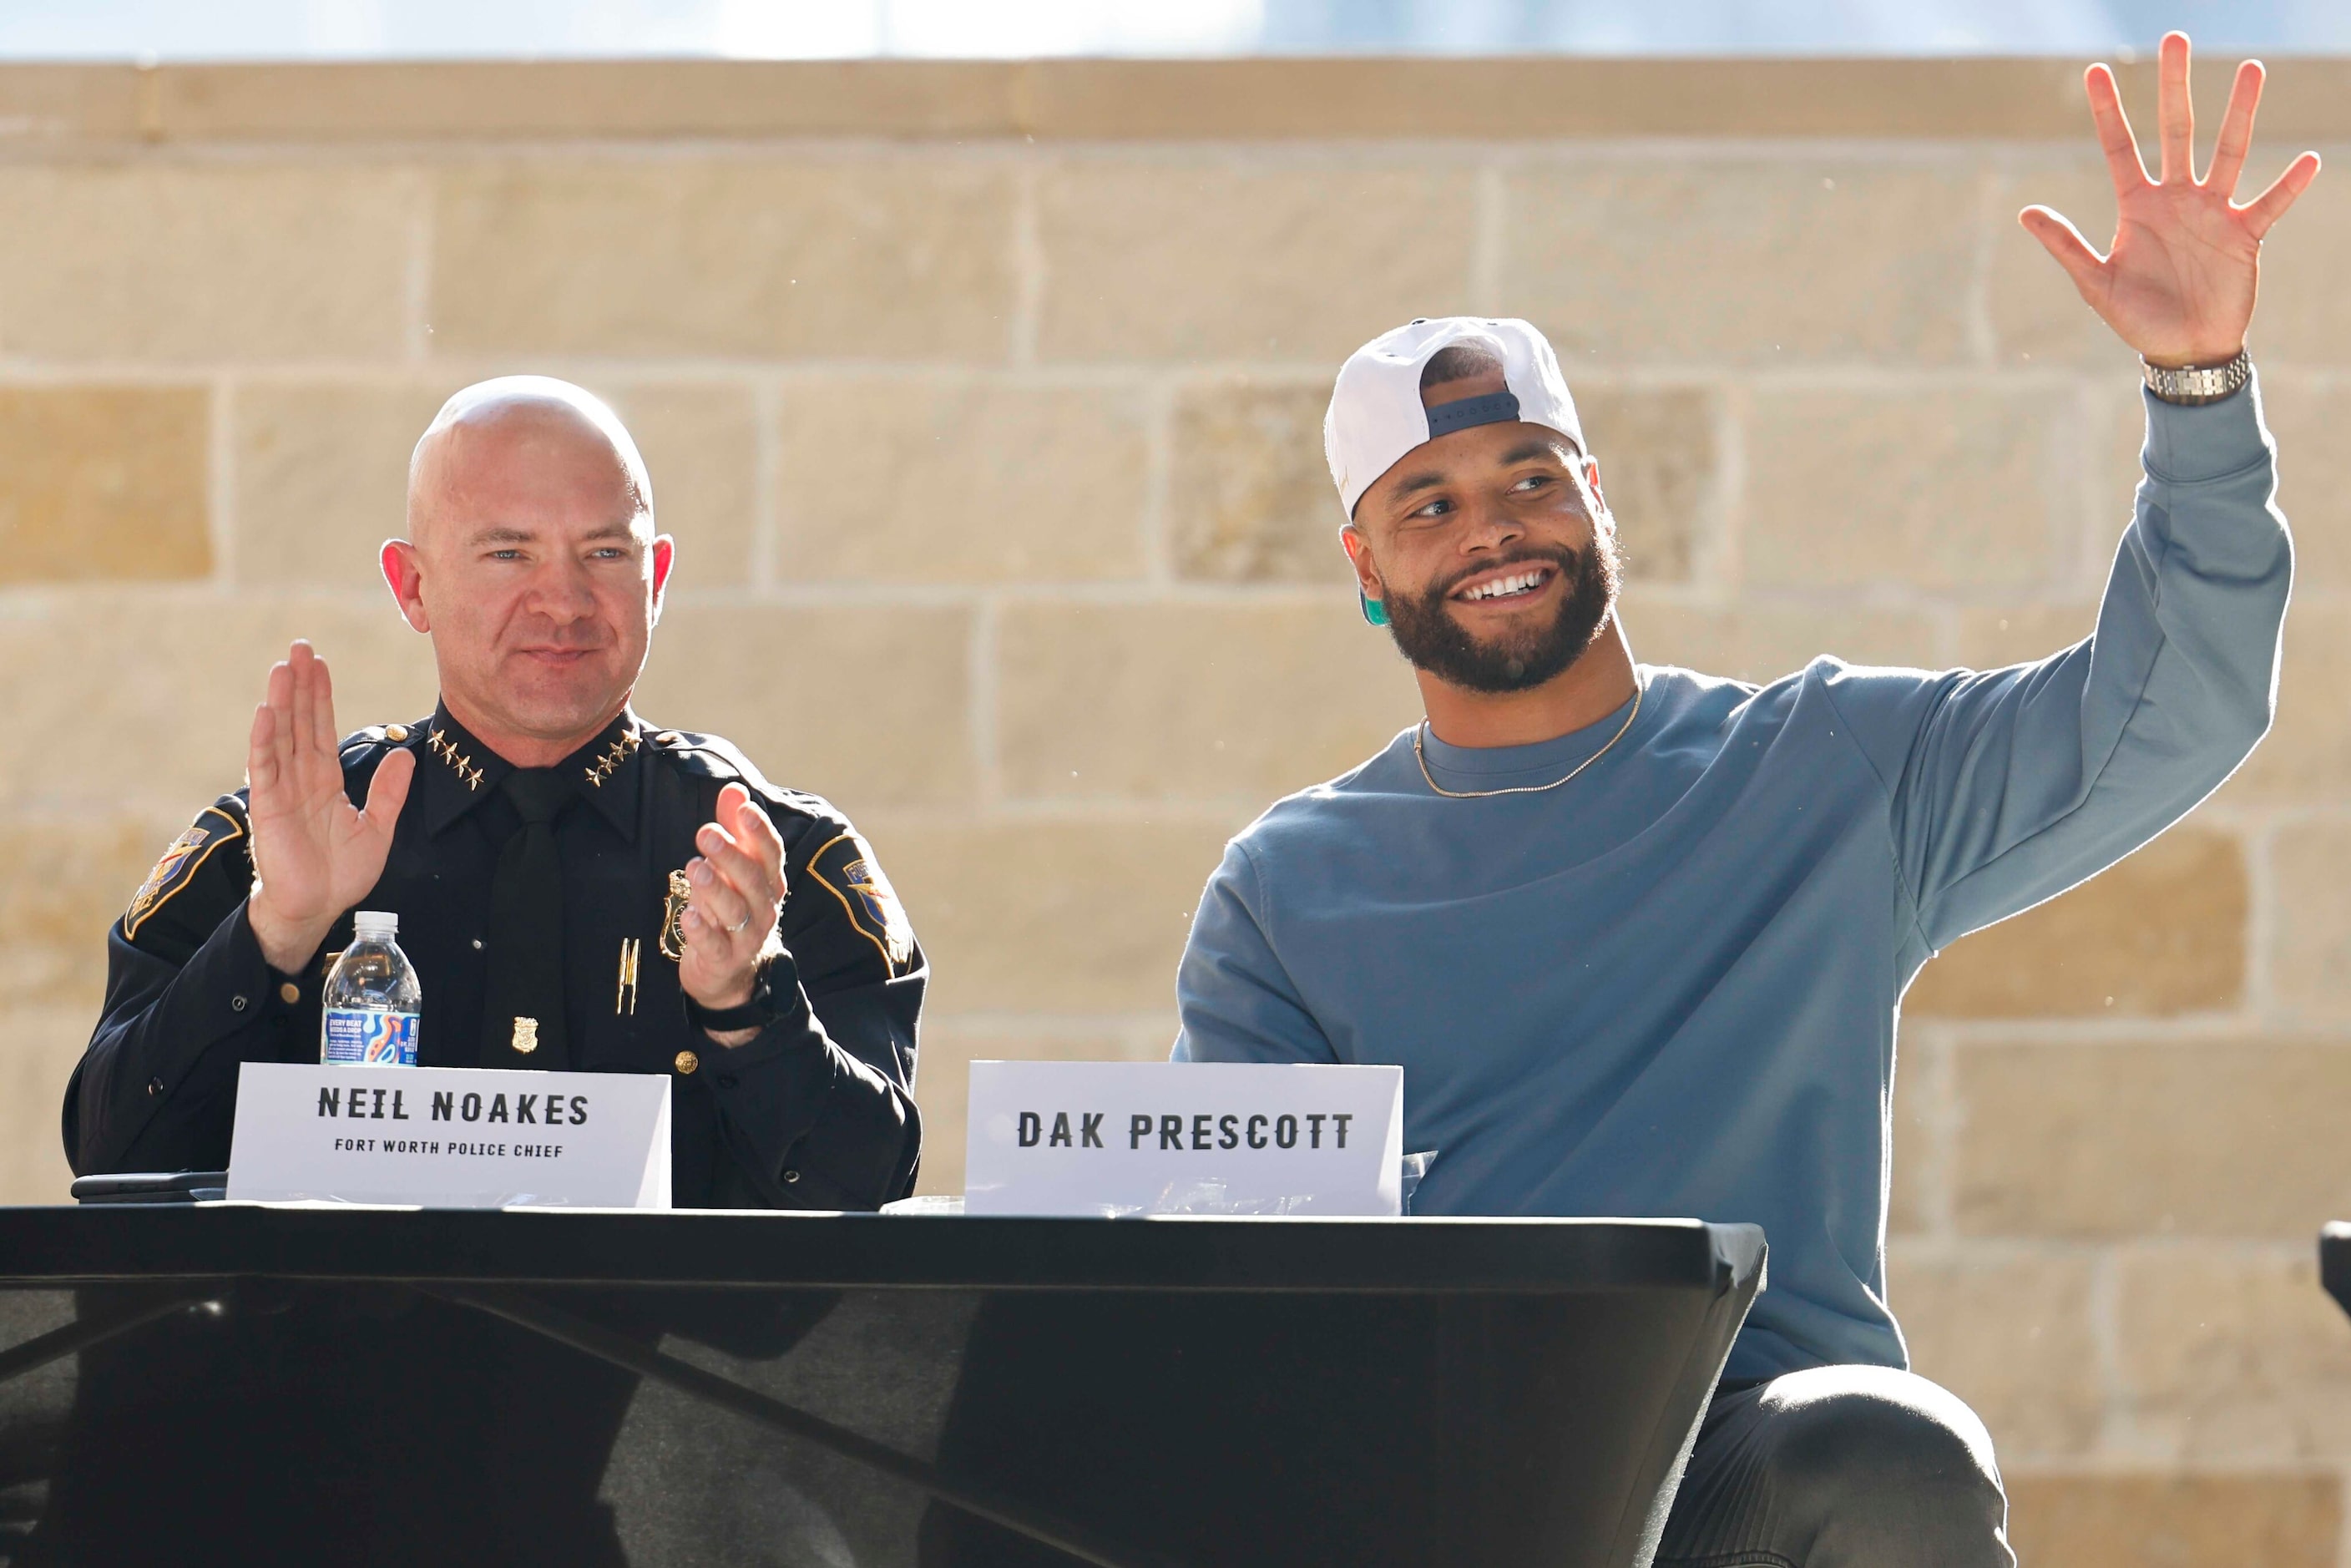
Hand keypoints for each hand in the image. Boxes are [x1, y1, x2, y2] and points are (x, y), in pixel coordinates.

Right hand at [245, 640, 414, 972]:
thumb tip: (404, 755)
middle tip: (299, 647)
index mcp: (324, 781)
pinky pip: (266, 768)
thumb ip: (388, 791)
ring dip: (281, 702)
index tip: (320, 664)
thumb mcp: (377, 827)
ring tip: (282, 668)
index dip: (320, 696)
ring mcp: (282, 791)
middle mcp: (300, 779)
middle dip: (299, 686)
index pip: (321, 729)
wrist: (318, 907)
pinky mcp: (268, 808)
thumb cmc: (341, 873)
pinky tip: (265, 713)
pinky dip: (265, 740)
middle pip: (299, 722)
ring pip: (281, 737)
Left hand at [677, 782, 787, 1042]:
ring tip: (694, 866)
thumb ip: (733, 829)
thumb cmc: (732, 907)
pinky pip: (715, 945)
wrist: (732, 972)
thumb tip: (734, 789)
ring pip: (735, 911)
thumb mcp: (733, 869)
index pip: (770, 854)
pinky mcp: (724, 960)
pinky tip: (689, 915)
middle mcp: (763, 908)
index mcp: (768, 882)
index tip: (743, 809)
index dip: (759, 832)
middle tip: (706, 833)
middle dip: (731, 855)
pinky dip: (703, 931)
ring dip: (715, 888)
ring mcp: (746, 937)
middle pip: (753, 879)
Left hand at [2021, 31, 2320, 367]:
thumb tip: (2025, 211)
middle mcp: (2176, 198)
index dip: (2107, 111)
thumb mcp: (2096, 284)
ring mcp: (2213, 212)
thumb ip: (2066, 246)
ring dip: (2240, 113)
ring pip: (2229, 152)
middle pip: (2177, 130)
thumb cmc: (2138, 318)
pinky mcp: (2245, 235)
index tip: (2095, 70)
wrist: (2183, 350)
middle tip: (2174, 38)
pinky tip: (2308, 160)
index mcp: (2137, 206)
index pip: (2120, 147)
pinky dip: (2289, 185)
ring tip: (2251, 70)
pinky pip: (2269, 203)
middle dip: (2174, 86)